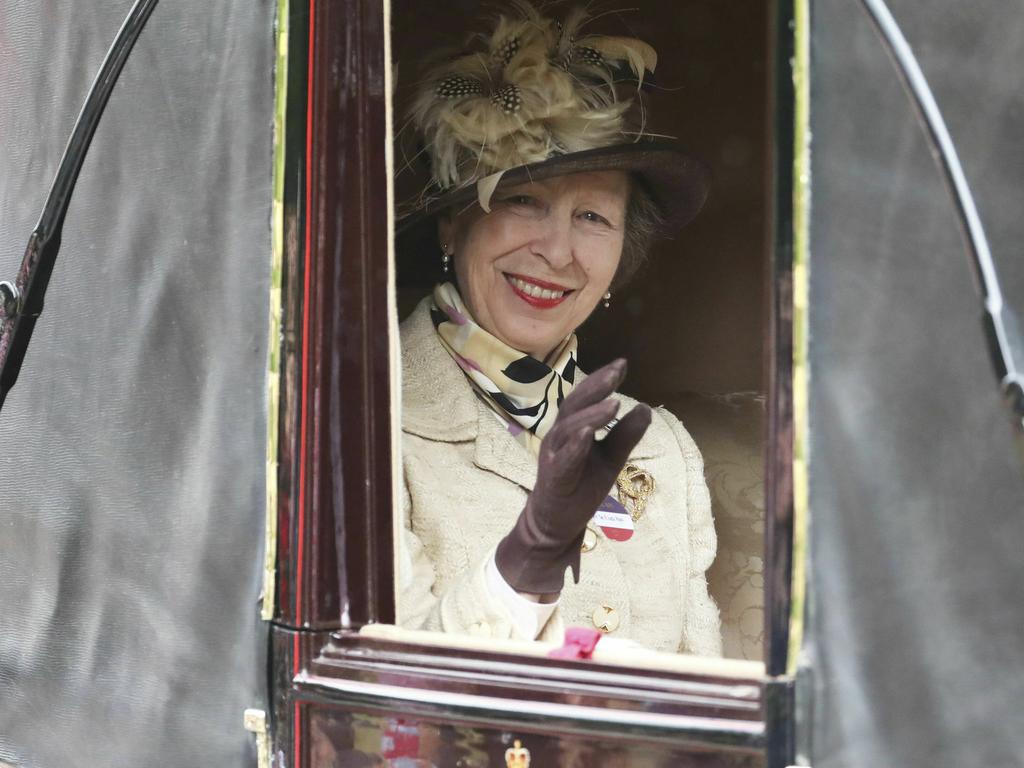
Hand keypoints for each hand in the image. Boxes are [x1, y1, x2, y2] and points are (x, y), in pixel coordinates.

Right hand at [494, 358, 651, 594]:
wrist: (556, 523)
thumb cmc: (580, 485)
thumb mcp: (611, 458)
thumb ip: (625, 434)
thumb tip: (644, 407)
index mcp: (571, 428)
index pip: (585, 398)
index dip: (601, 380)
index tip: (622, 364)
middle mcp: (559, 436)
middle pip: (574, 405)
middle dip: (595, 387)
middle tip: (616, 371)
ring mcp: (554, 456)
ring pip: (569, 429)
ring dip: (590, 415)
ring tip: (613, 403)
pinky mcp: (554, 478)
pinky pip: (564, 459)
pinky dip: (575, 445)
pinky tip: (587, 434)